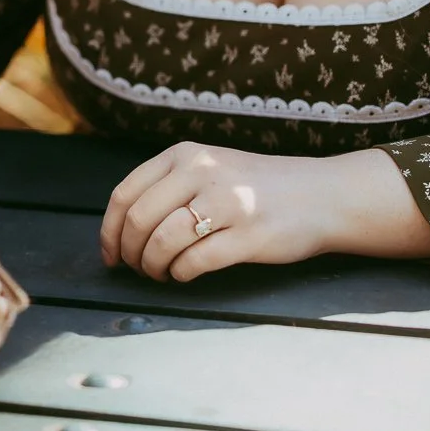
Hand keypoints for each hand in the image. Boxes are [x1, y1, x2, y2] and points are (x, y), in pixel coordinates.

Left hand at [98, 140, 429, 281]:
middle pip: (139, 221)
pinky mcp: (248, 235)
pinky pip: (194, 262)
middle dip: (130, 253)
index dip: (109, 231)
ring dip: (153, 267)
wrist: (320, 195)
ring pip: (162, 242)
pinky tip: (185, 275)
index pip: (126, 194)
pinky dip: (181, 275)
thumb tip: (121, 228)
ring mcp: (227, 203)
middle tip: (138, 269)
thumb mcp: (209, 168)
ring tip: (161, 273)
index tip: (110, 255)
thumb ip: (169, 186)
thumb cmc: (257, 187)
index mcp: (185, 155)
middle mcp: (201, 173)